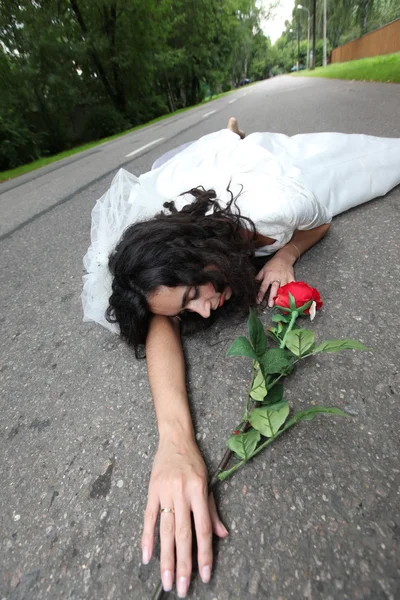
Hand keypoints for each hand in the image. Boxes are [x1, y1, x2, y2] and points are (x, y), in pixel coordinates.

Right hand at [141, 435, 227, 596]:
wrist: (175, 439)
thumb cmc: (193, 461)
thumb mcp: (207, 482)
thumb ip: (212, 511)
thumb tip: (222, 535)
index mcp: (198, 490)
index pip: (202, 529)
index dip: (204, 554)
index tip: (205, 575)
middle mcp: (182, 492)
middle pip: (182, 534)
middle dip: (183, 563)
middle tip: (182, 588)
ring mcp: (165, 491)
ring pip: (165, 530)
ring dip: (166, 558)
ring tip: (166, 580)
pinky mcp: (151, 490)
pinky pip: (148, 517)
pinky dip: (147, 538)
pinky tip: (147, 557)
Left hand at [255, 256, 294, 306]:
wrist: (284, 258)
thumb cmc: (272, 264)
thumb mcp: (264, 269)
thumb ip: (259, 277)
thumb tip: (254, 283)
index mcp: (268, 276)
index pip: (263, 286)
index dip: (260, 294)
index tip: (258, 301)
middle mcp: (276, 278)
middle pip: (274, 289)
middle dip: (272, 297)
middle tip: (270, 305)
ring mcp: (284, 278)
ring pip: (283, 288)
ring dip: (281, 296)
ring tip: (280, 303)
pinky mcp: (291, 278)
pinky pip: (292, 285)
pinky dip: (292, 291)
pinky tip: (291, 297)